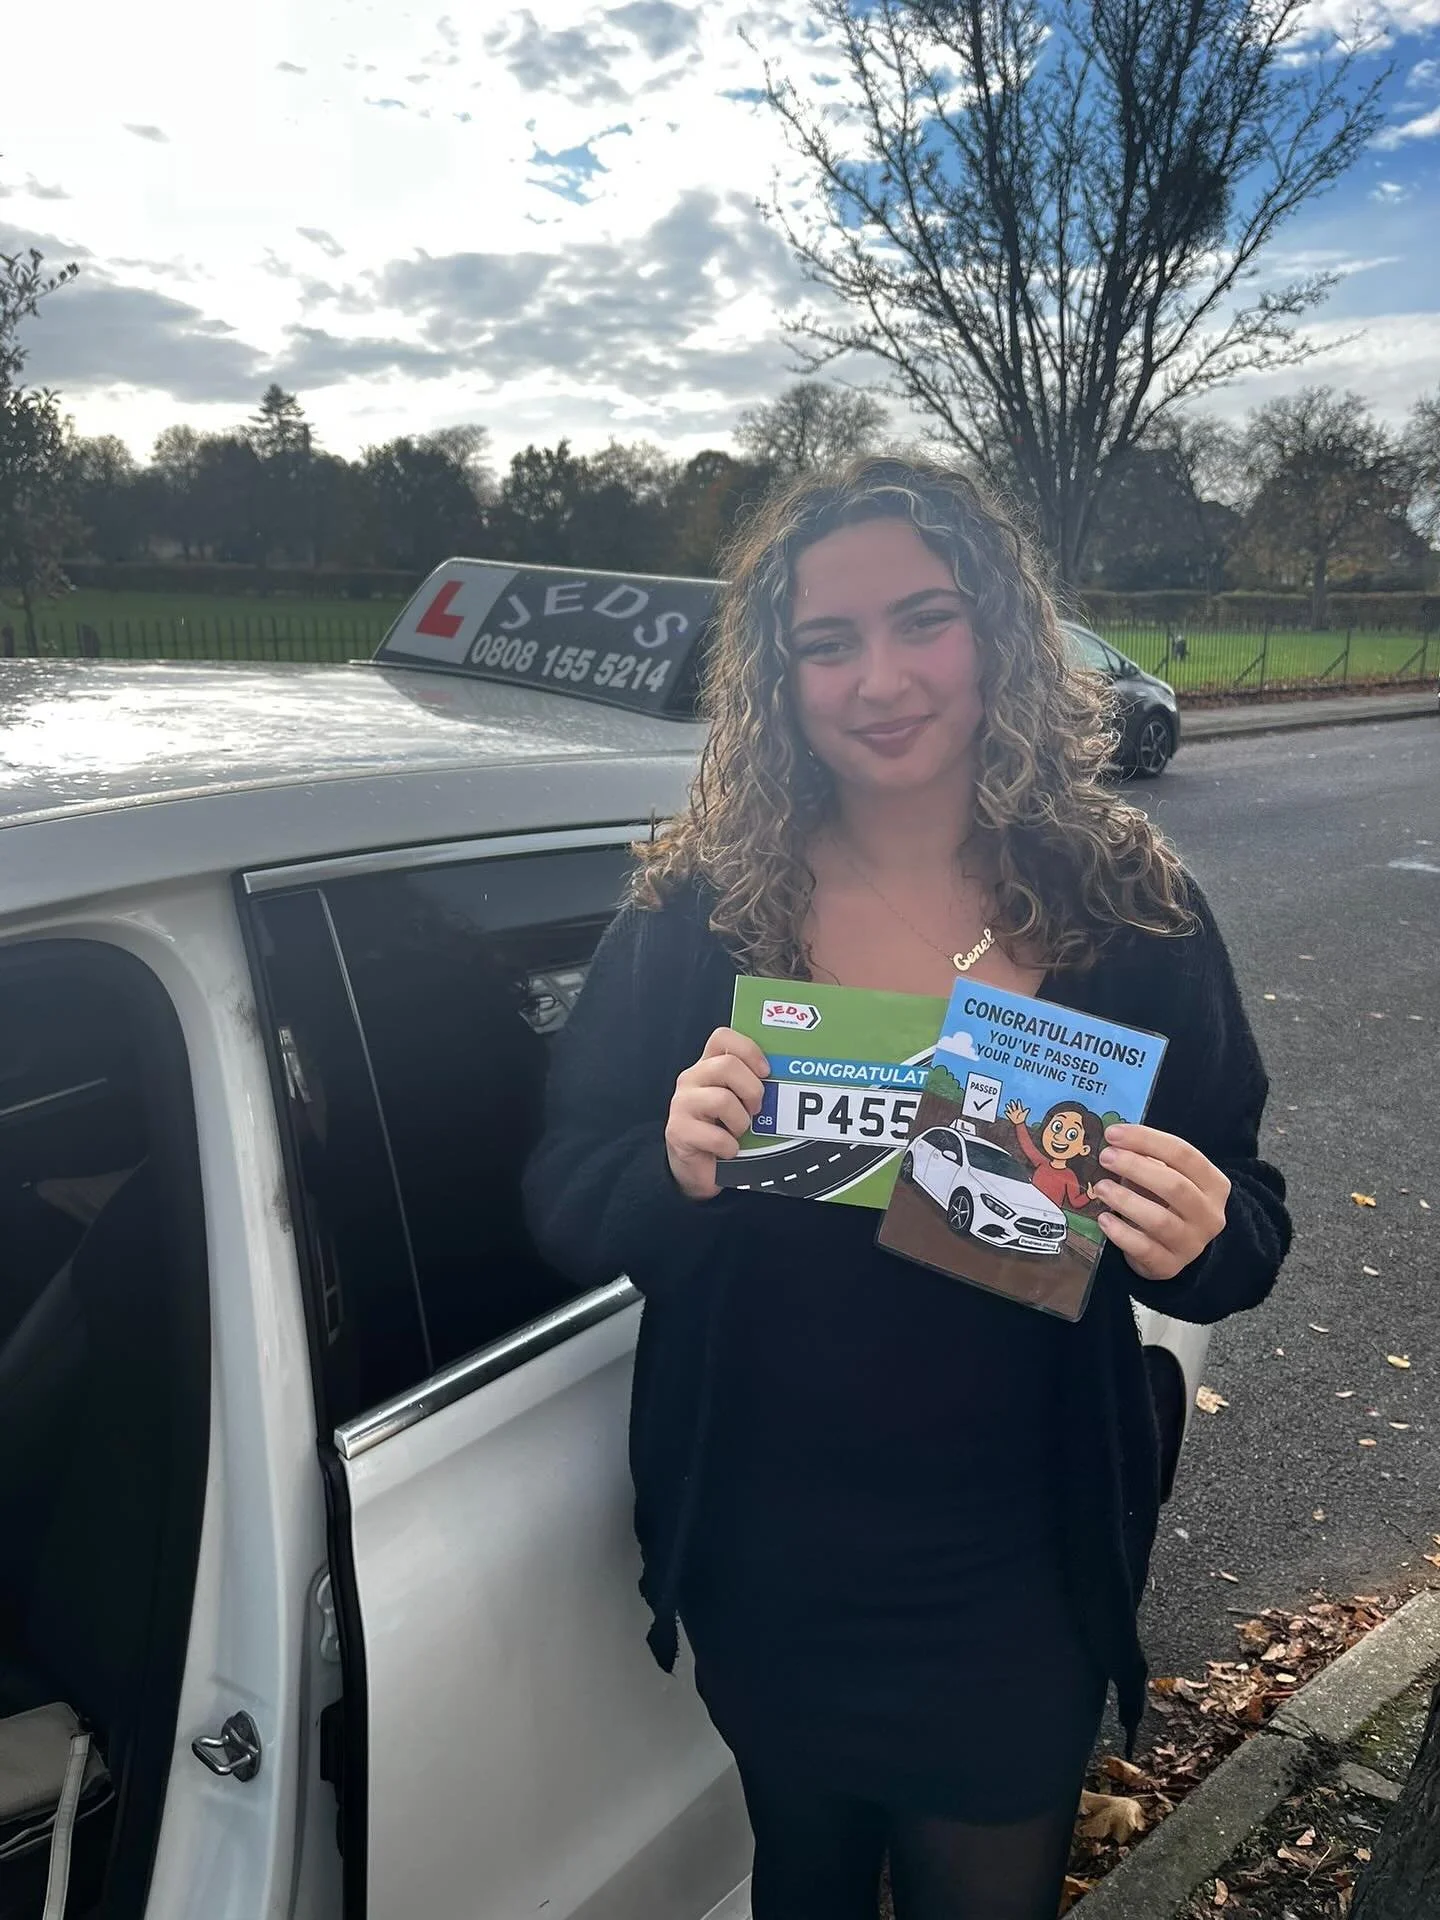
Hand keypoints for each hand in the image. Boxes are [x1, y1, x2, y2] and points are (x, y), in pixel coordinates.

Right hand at [665, 1026, 769, 1200]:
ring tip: (739, 1132)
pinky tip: (728, 1151)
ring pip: (722, 1100)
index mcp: (708, 1066)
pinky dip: (730, 1147)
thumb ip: (752, 1084)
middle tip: (756, 1109)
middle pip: (727, 1065)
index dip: (749, 1049)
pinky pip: (716, 1136)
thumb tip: (787, 1078)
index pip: (723, 1037)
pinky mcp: (677, 1130)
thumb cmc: (723, 1130)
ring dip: (741, 1122)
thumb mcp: (739, 1102)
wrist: (696, 1168)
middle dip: (752, 1090)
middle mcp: (692, 1079)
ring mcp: (681, 1103)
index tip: (765, 1072)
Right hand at [1004, 1100, 1027, 1125]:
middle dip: (1012, 1103)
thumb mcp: (1024, 1114)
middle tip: (1011, 1100)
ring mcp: (1012, 1113)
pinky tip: (1005, 1111)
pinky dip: (1006, 1112)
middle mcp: (1015, 1110)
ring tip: (1007, 1104)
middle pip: (1013, 1106)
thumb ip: (1026, 1111)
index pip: (1019, 1105)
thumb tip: (1028, 1109)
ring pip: (1010, 1109)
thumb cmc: (1022, 1118)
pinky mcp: (1010, 1115)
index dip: (1019, 1103)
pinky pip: (1007, 1113)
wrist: (1019, 1122)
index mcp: (1019, 1109)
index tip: (1018, 1099)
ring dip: (1008, 1107)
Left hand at [1090, 1123, 1230, 1282]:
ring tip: (1100, 1188)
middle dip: (1135, 1167)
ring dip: (1126, 1200)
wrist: (1177, 1249)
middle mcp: (1209, 1215)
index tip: (1113, 1133)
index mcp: (1214, 1184)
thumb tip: (1113, 1141)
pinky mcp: (1170, 1266)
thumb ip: (1148, 1159)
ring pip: (1160, 1220)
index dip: (1146, 1140)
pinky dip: (1121, 1233)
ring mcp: (1192, 1244)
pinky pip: (1145, 1249)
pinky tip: (1103, 1219)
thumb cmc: (1167, 1202)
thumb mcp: (1167, 1177)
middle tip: (1105, 1157)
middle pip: (1174, 1185)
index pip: (1183, 1154)